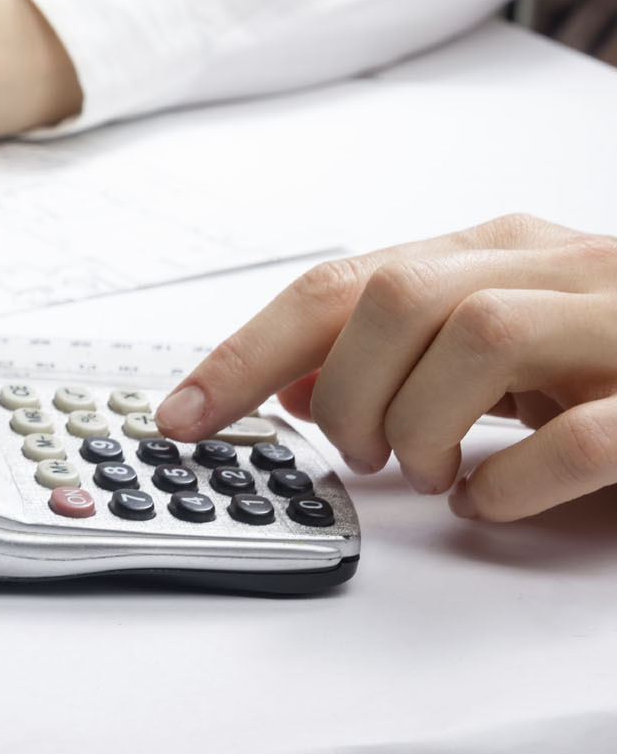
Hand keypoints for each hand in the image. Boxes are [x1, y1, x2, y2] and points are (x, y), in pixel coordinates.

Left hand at [154, 214, 616, 521]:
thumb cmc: (612, 358)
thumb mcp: (492, 345)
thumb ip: (397, 347)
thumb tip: (283, 380)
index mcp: (495, 252)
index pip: (337, 283)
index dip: (243, 352)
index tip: (178, 417)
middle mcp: (554, 268)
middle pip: (393, 298)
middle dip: (342, 391)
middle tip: (362, 452)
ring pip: (479, 335)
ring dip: (422, 424)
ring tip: (429, 472)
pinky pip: (587, 431)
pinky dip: (514, 478)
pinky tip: (490, 501)